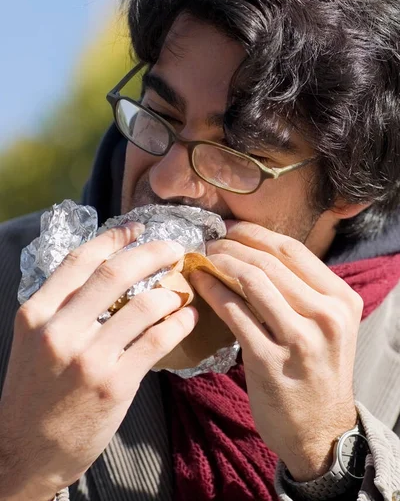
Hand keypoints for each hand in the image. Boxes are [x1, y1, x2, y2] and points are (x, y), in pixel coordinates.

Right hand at [0, 223, 196, 499]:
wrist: (25, 452)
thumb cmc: (34, 392)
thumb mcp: (34, 341)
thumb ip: (64, 307)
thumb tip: (110, 272)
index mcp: (37, 314)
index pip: (80, 260)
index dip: (113, 238)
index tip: (136, 228)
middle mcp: (60, 330)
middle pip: (116, 273)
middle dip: (153, 252)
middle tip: (174, 248)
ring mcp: (88, 358)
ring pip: (144, 305)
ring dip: (171, 292)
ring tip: (182, 291)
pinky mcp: (114, 384)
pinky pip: (158, 340)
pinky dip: (179, 323)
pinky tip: (188, 318)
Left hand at [191, 220, 361, 481]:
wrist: (321, 431)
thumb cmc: (318, 372)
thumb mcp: (327, 325)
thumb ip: (301, 290)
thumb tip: (252, 251)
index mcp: (341, 299)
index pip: (293, 249)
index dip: (254, 234)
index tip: (230, 230)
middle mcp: (325, 316)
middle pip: (268, 262)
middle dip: (231, 247)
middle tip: (209, 244)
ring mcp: (299, 340)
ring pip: (250, 281)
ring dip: (219, 265)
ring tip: (202, 260)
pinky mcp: (269, 362)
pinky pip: (234, 313)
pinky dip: (213, 292)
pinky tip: (200, 285)